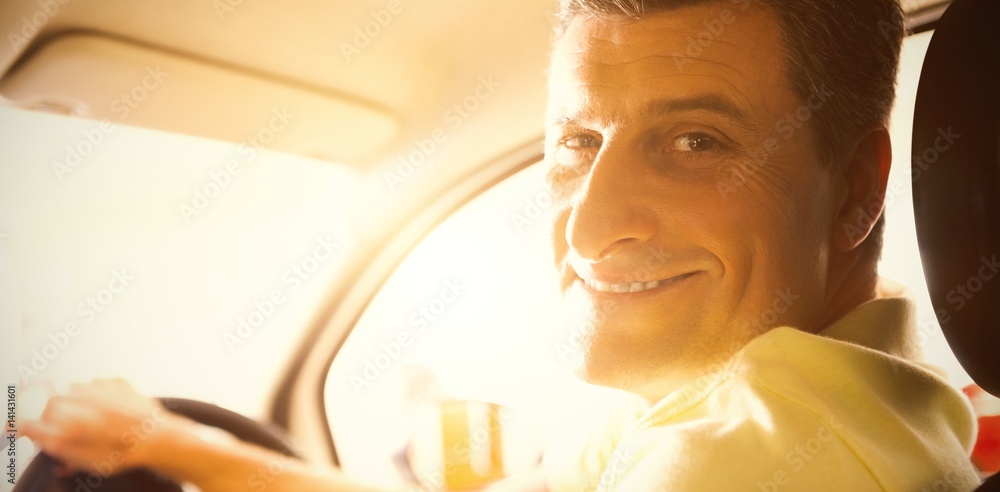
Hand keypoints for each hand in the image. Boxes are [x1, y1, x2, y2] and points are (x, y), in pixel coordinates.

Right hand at [21, 378, 175, 477]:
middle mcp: (77, 398)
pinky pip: (99, 388)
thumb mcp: (82, 458)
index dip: (36, 430)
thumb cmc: (121, 452)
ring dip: (82, 405)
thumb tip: (43, 438)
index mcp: (64, 421)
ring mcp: (97, 386)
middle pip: (54, 406)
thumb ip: (57, 447)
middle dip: (61, 418)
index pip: (31, 422)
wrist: (156, 437)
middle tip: (77, 433)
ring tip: (100, 424)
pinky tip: (114, 413)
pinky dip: (102, 398)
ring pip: (77, 394)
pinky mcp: (115, 380)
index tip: (41, 435)